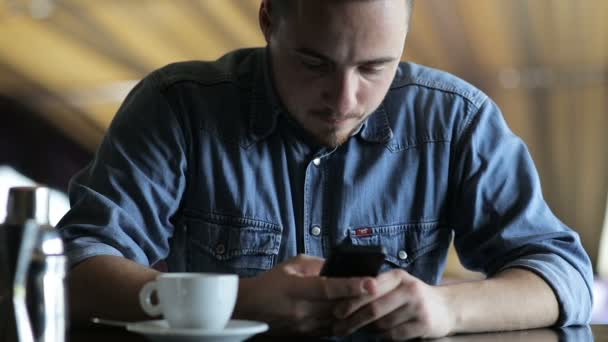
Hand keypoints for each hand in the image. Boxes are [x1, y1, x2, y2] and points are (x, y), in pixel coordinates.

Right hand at [234, 254, 374, 335]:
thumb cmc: (270, 283)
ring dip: (355, 314)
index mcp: (296, 289)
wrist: (249, 309)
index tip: (371, 283)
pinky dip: (345, 323)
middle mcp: (301, 310)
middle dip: (361, 301)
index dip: (351, 286)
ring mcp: (304, 326)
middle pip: (338, 308)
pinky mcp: (306, 336)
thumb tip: (339, 266)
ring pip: (339, 323)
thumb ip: (317, 264)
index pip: (328, 288)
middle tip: (380, 292)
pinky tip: (354, 315)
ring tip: (372, 304)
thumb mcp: (291, 265)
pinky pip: (332, 331)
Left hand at [332, 269, 454, 339]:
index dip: (351, 301)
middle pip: (374, 308)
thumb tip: (343, 298)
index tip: (336, 311)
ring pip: (382, 324)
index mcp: (397, 276)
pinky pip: (394, 335)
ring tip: (360, 330)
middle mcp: (409, 289)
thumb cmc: (412, 296)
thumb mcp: (397, 284)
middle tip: (338, 328)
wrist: (446, 307)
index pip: (369, 288)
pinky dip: (383, 337)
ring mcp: (417, 307)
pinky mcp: (423, 324)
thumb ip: (377, 287)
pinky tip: (379, 335)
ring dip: (368, 330)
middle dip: (353, 320)